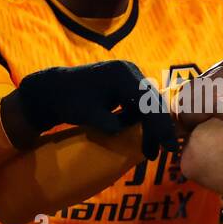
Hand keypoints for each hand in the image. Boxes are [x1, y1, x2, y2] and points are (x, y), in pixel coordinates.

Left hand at [13, 60, 175, 159]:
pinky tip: (143, 140)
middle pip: (153, 102)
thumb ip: (111, 123)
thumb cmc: (68, 100)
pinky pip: (140, 106)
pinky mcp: (127, 87)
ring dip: (151, 128)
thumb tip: (126, 131)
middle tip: (166, 150)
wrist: (55, 90)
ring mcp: (130, 78)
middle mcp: (131, 71)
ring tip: (150, 152)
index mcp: (122, 74)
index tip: (168, 145)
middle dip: (159, 127)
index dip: (160, 125)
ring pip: (149, 106)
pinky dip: (142, 123)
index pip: (148, 101)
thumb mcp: (88, 114)